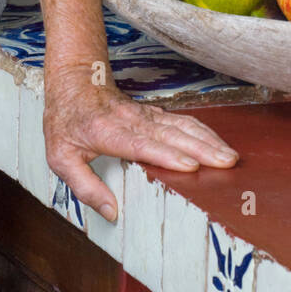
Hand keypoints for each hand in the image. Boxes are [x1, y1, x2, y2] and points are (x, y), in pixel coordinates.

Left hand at [43, 66, 238, 221]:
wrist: (74, 79)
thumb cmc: (65, 120)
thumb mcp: (60, 156)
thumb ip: (84, 186)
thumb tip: (111, 212)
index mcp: (106, 132)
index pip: (139, 144)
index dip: (165, 155)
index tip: (190, 166)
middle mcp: (129, 120)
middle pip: (169, 135)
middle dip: (200, 149)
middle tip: (226, 163)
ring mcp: (143, 114)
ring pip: (179, 125)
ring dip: (207, 139)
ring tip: (230, 156)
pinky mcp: (152, 113)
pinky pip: (180, 121)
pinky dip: (202, 130)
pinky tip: (217, 141)